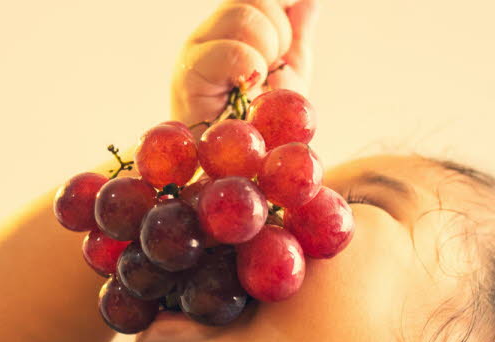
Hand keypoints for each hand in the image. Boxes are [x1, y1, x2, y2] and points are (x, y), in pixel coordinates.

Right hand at [170, 0, 317, 128]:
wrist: (240, 170)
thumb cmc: (261, 130)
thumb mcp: (289, 78)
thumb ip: (296, 38)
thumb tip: (306, 1)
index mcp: (230, 30)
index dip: (279, 18)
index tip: (280, 54)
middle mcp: (209, 35)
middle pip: (253, 1)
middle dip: (278, 36)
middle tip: (267, 75)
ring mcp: (195, 52)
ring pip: (243, 18)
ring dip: (264, 54)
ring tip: (255, 86)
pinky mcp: (188, 75)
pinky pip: (231, 52)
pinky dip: (249, 69)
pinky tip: (245, 90)